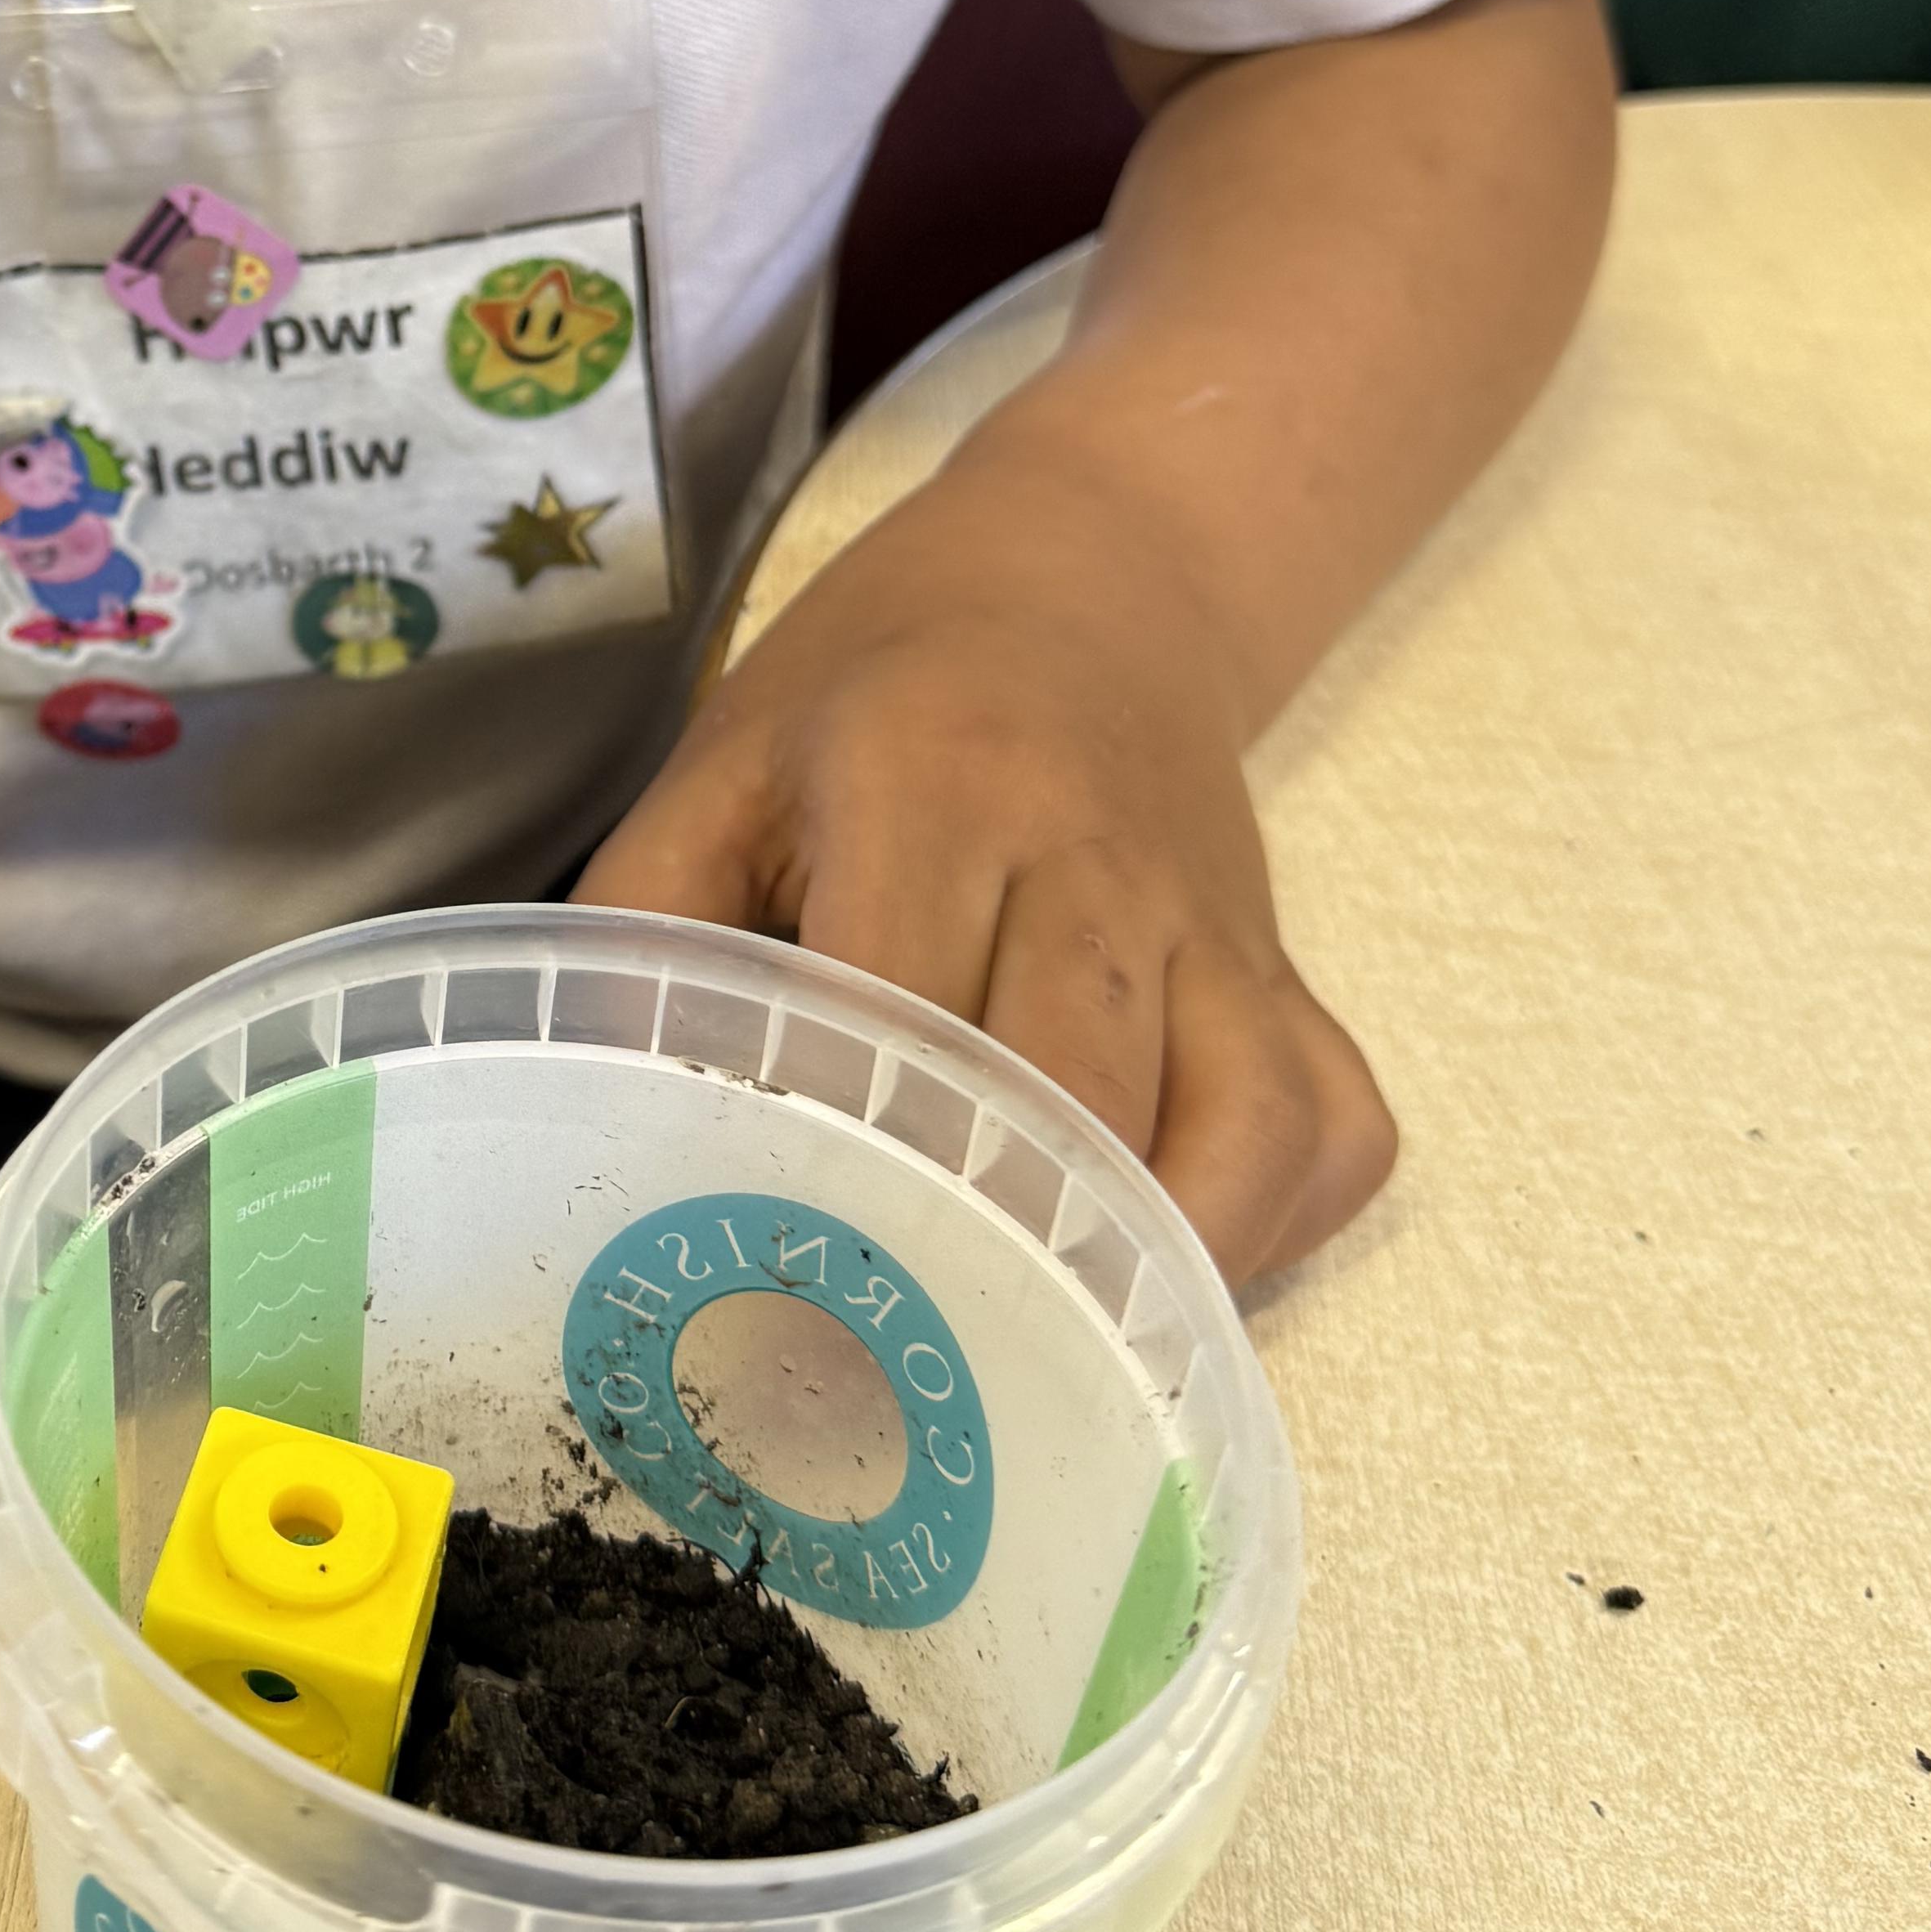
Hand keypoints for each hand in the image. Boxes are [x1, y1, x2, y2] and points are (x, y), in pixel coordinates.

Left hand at [582, 456, 1394, 1281]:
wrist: (1085, 577)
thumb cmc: (872, 695)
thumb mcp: (720, 767)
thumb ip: (647, 930)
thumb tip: (606, 1126)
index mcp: (926, 783)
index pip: (899, 1013)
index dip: (845, 1161)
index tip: (782, 1284)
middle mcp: (1094, 852)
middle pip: (1079, 1097)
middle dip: (999, 1243)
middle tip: (905, 1353)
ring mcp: (1219, 920)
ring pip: (1240, 1132)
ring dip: (1157, 1260)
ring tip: (1054, 1335)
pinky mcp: (1294, 972)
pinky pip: (1325, 1131)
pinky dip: (1272, 1225)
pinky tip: (1169, 1256)